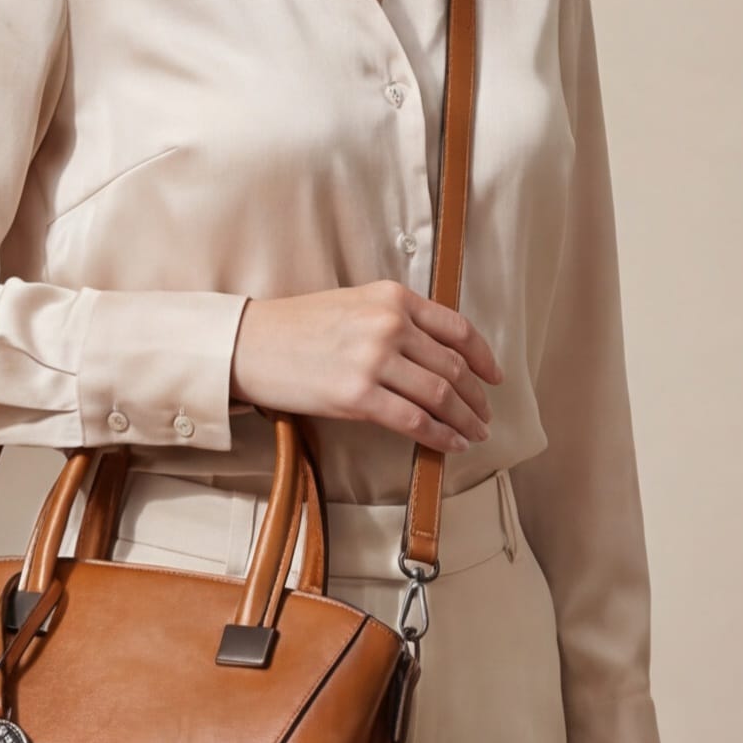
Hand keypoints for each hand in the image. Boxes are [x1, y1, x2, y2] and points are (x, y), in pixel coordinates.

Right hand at [229, 280, 502, 450]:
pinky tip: (450, 445)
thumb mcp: (353, 304)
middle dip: (476, 397)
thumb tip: (434, 355)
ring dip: (465, 419)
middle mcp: (389, 325)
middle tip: (485, 416)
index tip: (493, 378)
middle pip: (453, 367)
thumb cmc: (295, 328)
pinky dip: (440, 436)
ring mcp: (374, 361)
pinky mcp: (358, 396)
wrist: (249, 345)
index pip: (456, 329)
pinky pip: (414, 420)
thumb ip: (394, 319)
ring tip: (474, 434)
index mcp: (392, 298)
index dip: (483, 358)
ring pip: (440, 395)